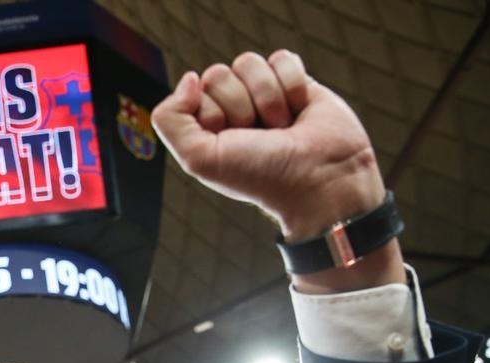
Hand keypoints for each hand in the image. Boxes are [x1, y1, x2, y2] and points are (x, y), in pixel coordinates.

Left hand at [152, 50, 382, 239]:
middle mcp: (231, 108)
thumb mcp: (200, 158)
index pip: (193, 92)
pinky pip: (281, 58)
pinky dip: (292, 85)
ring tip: (280, 127)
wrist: (318, 178)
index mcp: (206, 125)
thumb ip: (171, 121)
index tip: (232, 141)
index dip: (213, 114)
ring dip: (267, 98)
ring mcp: (263, 93)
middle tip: (259, 136)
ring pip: (249, 62)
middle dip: (240, 106)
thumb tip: (190, 78)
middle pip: (218, 74)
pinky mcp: (294, 81)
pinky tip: (299, 110)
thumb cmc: (260, 175)